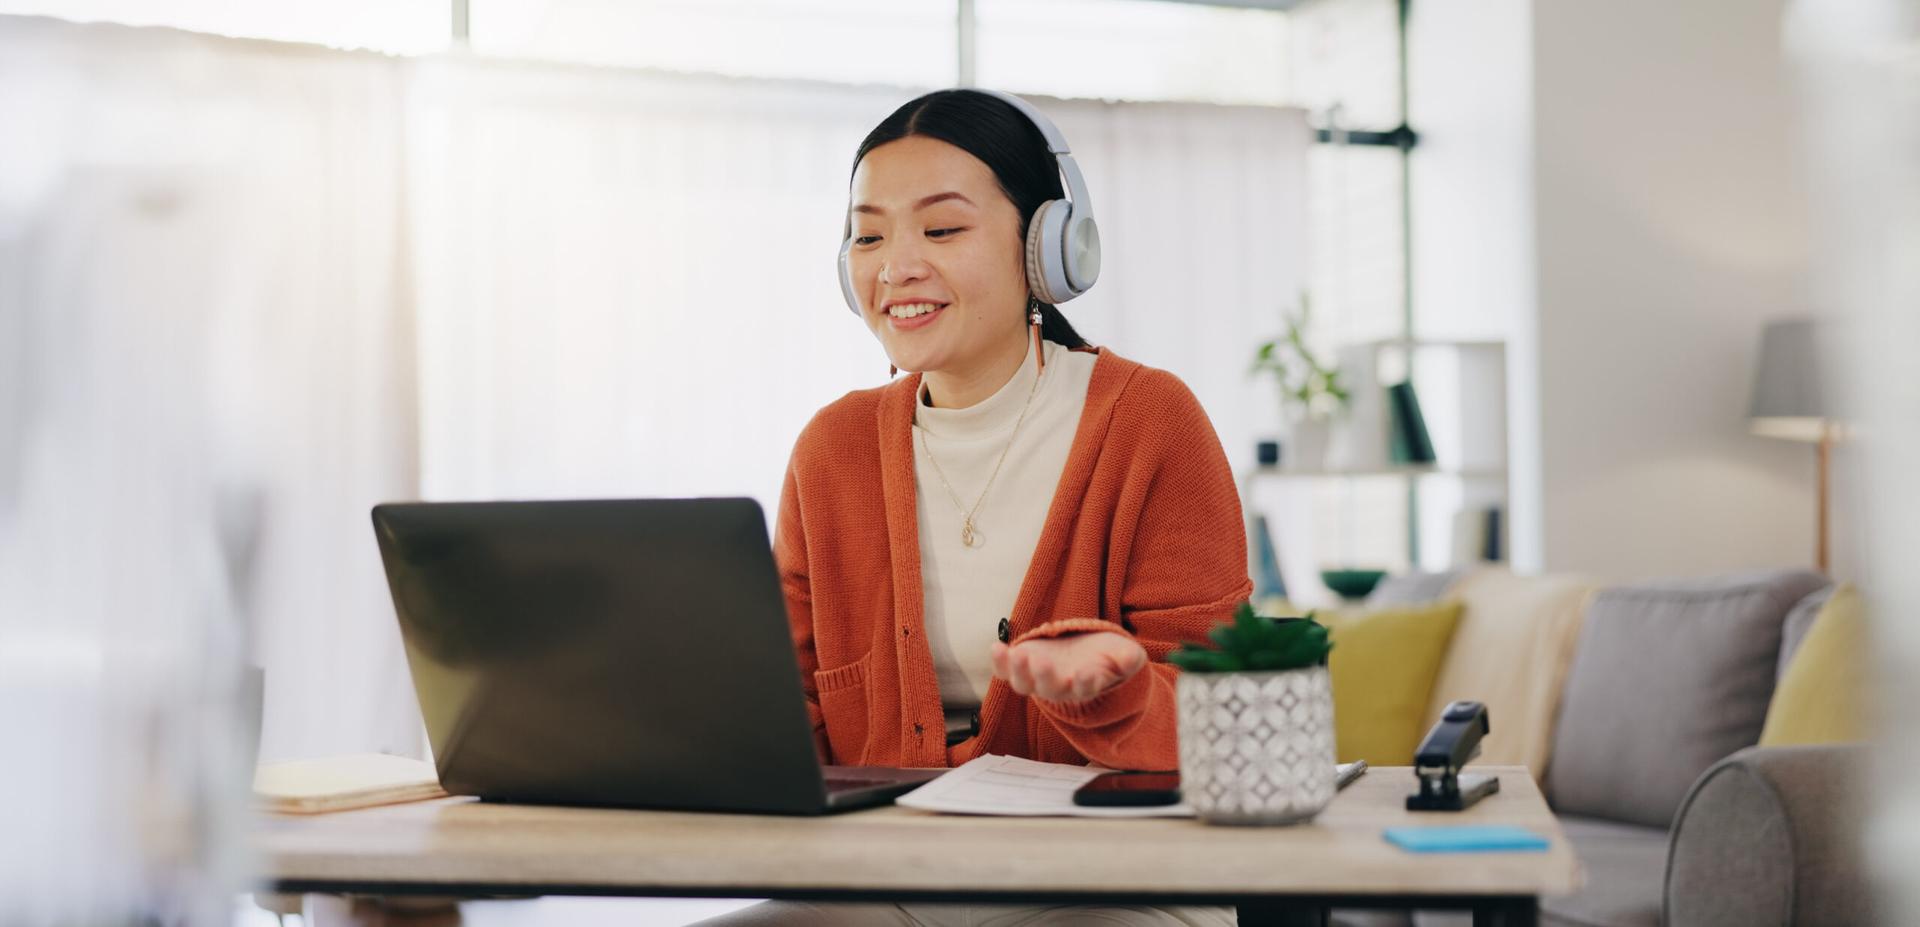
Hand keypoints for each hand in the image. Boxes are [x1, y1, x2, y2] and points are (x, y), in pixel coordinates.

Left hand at [991, 631, 1147, 703]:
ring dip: (1019, 671)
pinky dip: (999, 663)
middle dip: (1045, 677)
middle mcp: (1059, 687)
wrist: (1082, 651)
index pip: (1084, 688)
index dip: (1085, 682)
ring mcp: (1037, 678)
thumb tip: (1130, 659)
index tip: (1085, 672)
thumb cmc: (1106, 654)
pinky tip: (996, 647)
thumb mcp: (1124, 653)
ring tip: (1018, 654)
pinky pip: (1005, 671)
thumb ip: (1129, 658)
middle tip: (1042, 662)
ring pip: (1024, 684)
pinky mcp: (1021, 665)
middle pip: (1050, 689)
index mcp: (1085, 685)